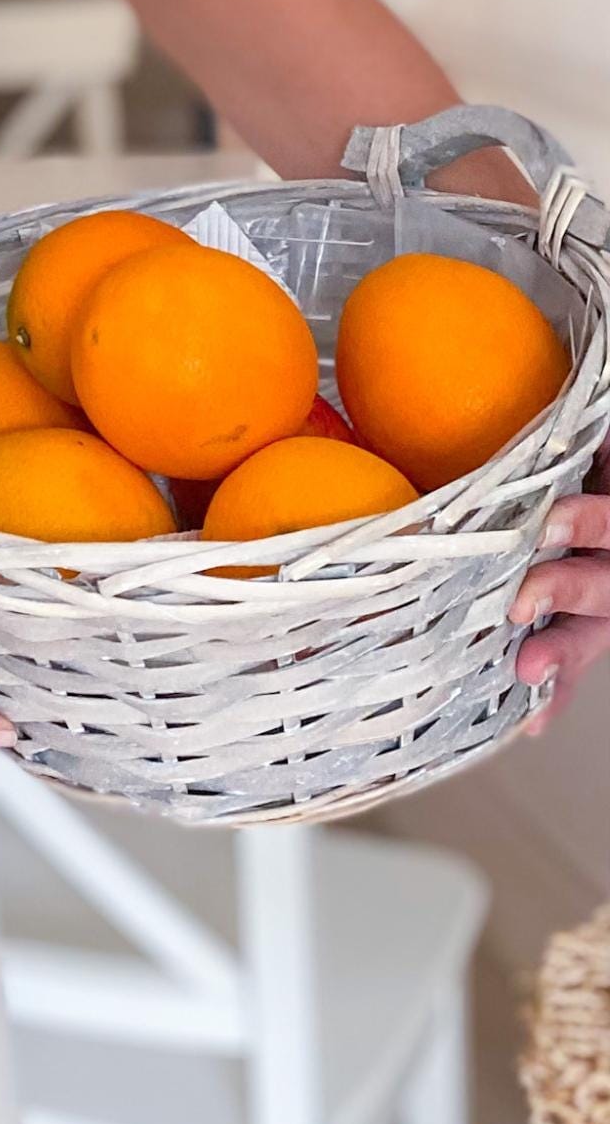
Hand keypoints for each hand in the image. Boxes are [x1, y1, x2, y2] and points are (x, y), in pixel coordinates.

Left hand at [510, 455, 609, 732]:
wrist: (595, 479)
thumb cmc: (583, 453)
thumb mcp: (594, 440)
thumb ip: (585, 435)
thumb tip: (570, 404)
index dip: (593, 525)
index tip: (552, 523)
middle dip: (570, 591)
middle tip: (522, 599)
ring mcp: (608, 591)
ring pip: (600, 626)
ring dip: (564, 654)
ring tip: (526, 670)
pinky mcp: (591, 620)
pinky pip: (581, 657)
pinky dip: (558, 690)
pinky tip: (527, 719)